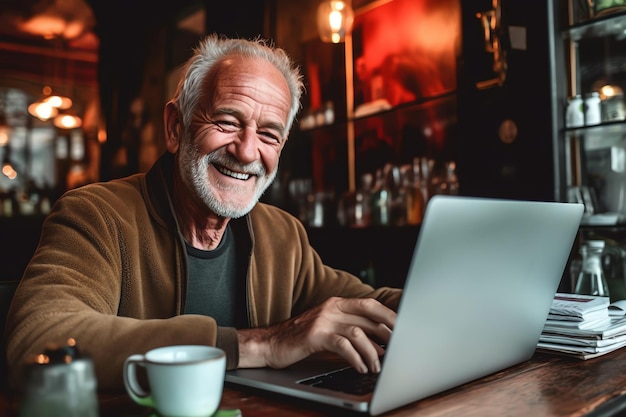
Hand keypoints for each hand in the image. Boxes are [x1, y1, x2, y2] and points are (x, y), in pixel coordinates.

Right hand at [237, 297, 394, 373]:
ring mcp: (323, 320)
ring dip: (372, 352)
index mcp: (336, 303)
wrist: (270, 343)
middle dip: (386, 334)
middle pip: (368, 316)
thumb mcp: (327, 329)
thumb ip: (350, 330)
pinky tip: (360, 367)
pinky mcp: (315, 335)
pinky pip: (343, 345)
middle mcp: (331, 308)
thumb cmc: (300, 339)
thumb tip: (380, 343)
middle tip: (397, 350)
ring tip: (377, 367)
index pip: (370, 305)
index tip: (405, 328)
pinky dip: (355, 358)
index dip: (389, 316)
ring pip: (358, 332)